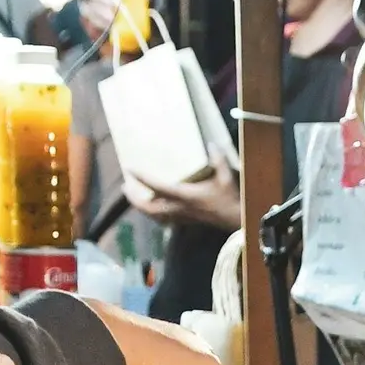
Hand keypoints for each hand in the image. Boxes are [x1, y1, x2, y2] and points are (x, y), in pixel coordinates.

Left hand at [122, 161, 242, 232]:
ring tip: (134, 197)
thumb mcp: (226, 177)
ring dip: (142, 207)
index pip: (157, 187)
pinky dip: (154, 214)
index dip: (142, 178)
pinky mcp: (187, 221)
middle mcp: (180, 208)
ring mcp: (182, 216)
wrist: (238, 220)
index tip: (129, 168)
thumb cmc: (231, 199)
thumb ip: (217, 159)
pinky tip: (154, 207)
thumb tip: (211, 144)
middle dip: (134, 199)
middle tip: (126, 187)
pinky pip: (164, 220)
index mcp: (185, 196)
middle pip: (149, 208)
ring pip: (154, 216)